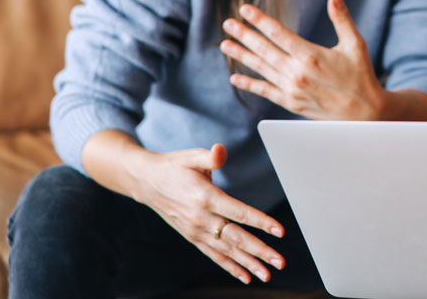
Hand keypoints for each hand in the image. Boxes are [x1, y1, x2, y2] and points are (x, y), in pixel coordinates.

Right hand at [131, 143, 285, 284]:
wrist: (146, 182)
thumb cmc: (174, 166)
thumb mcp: (191, 156)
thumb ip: (210, 156)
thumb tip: (221, 150)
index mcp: (206, 197)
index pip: (239, 213)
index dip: (261, 222)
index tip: (280, 231)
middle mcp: (201, 218)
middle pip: (236, 237)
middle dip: (260, 251)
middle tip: (279, 262)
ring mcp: (196, 230)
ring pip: (226, 251)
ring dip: (248, 264)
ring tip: (267, 275)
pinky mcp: (192, 237)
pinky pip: (214, 255)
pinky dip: (230, 267)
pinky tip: (245, 276)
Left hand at [221, 0, 386, 119]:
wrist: (365, 114)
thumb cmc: (361, 76)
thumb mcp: (355, 44)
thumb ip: (341, 18)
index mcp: (311, 55)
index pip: (278, 33)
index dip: (260, 20)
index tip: (245, 9)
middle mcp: (297, 72)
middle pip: (264, 49)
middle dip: (244, 35)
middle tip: (228, 23)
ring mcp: (292, 89)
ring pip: (261, 68)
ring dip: (242, 55)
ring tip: (225, 44)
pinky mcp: (291, 103)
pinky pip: (265, 91)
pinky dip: (249, 84)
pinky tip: (235, 78)